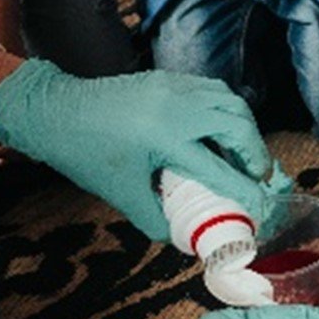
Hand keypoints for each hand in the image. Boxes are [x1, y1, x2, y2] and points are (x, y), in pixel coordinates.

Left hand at [0, 59, 272, 240]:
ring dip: (246, 130)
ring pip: (231, 102)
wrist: (54, 110)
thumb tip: (184, 240)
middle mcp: (176, 108)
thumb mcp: (122, 194)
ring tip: (244, 154)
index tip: (263, 207)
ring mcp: (175, 88)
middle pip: (238, 126)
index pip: (221, 170)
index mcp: (164, 138)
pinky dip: (227, 112)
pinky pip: (213, 91)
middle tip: (258, 177)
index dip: (247, 192)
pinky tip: (222, 132)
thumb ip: (156, 220)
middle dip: (256, 154)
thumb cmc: (85, 153)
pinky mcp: (169, 79)